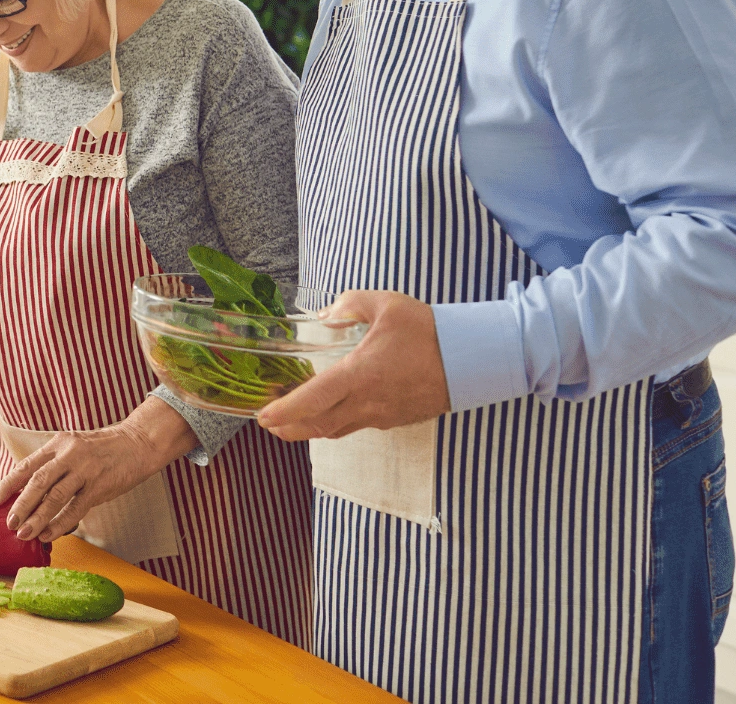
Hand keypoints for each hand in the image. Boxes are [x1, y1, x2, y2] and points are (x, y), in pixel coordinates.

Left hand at [0, 400, 192, 541]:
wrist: (137, 443)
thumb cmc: (102, 449)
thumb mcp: (73, 448)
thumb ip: (53, 465)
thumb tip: (27, 492)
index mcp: (58, 444)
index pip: (26, 465)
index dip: (8, 484)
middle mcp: (69, 454)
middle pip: (37, 481)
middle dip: (20, 504)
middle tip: (8, 523)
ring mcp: (85, 470)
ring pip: (54, 497)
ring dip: (37, 518)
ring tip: (24, 533)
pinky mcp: (100, 486)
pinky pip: (76, 508)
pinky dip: (60, 523)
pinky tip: (49, 534)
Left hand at [255, 290, 449, 440]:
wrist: (472, 360)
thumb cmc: (429, 332)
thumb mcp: (386, 305)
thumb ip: (349, 305)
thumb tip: (324, 315)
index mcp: (359, 375)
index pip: (312, 400)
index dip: (284, 411)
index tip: (263, 417)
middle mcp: (367, 402)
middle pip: (318, 425)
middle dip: (289, 428)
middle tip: (270, 425)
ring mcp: (383, 415)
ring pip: (338, 429)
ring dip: (312, 429)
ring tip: (295, 422)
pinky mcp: (397, 419)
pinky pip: (360, 425)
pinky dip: (339, 423)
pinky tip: (335, 412)